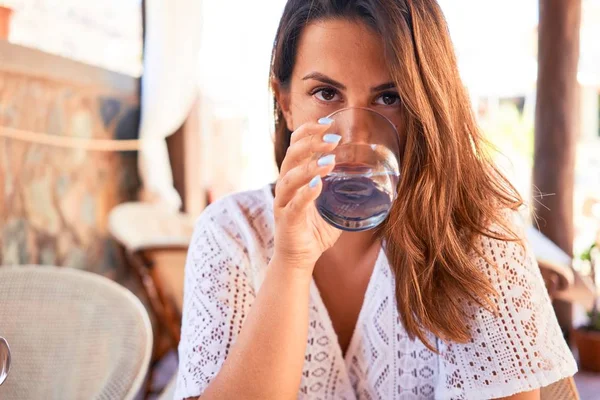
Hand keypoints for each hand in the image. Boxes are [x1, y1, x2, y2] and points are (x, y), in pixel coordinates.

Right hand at [273, 120, 342, 269]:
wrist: (299, 258)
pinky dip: (305, 194)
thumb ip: (344, 189)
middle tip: (333, 137)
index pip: (296, 146)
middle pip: (291, 156)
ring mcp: (283, 204)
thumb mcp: (332, 204)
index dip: (308, 132)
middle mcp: (286, 186)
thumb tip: (373, 177)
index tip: (328, 122)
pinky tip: (317, 185)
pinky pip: (293, 205)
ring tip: (329, 160)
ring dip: (309, 167)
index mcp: (295, 177)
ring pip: (290, 178)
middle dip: (311, 143)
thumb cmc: (314, 229)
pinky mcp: (286, 221)